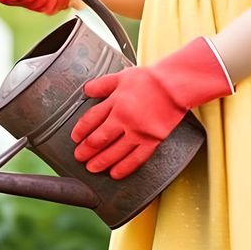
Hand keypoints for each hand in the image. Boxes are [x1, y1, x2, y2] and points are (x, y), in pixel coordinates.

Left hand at [71, 36, 234, 179]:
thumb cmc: (150, 79)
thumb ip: (102, 84)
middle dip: (86, 150)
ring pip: (115, 152)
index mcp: (115, 102)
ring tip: (92, 168)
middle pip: (99, 139)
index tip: (75, 138)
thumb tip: (86, 90)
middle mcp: (125, 119)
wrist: (175, 86)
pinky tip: (115, 173)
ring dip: (101, 162)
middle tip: (79, 157)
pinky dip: (124, 168)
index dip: (81, 130)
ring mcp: (139, 132)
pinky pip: (136, 159)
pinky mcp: (153, 140)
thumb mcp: (122, 76)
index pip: (91, 120)